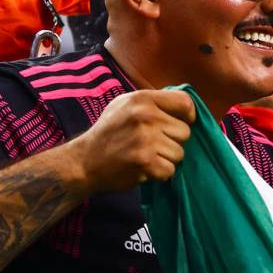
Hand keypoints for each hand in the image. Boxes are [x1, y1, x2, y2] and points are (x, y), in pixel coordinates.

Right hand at [73, 89, 195, 192]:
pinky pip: (170, 170)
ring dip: (166, 159)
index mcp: (143, 98)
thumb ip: (153, 102)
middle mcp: (146, 115)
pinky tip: (144, 168)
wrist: (84, 161)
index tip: (181, 124)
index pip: (185, 103)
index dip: (188, 116)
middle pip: (185, 132)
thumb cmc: (108, 132)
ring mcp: (146, 139)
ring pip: (179, 153)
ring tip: (146, 156)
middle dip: (173, 141)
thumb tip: (185, 104)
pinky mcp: (145, 161)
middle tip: (154, 145)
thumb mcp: (125, 105)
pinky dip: (160, 173)